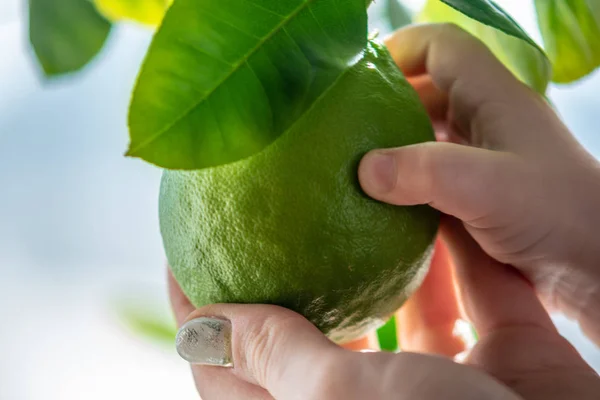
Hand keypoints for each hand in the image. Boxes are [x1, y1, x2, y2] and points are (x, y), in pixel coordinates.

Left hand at [168, 228, 599, 398]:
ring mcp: (441, 383)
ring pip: (395, 299)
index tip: (183, 249)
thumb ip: (278, 359)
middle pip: (307, 327)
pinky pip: (471, 288)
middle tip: (261, 203)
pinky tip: (435, 202)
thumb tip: (204, 324)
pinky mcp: (502, 357)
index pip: (228, 369)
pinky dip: (455, 248)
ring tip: (352, 185)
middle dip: (284, 267)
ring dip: (377, 246)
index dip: (197, 311)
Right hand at [359, 24, 599, 342]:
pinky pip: (432, 176)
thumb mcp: (489, 186)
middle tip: (346, 128)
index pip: (442, 46)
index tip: (359, 77)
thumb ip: (425, 172)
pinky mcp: (480, 194)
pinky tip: (384, 202)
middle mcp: (487, 121)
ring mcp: (484, 159)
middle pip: (428, 91)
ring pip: (427, 136)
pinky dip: (406, 182)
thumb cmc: (558, 214)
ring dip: (394, 147)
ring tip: (356, 166)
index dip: (400, 49)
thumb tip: (365, 169)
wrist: (597, 267)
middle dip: (386, 104)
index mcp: (494, 97)